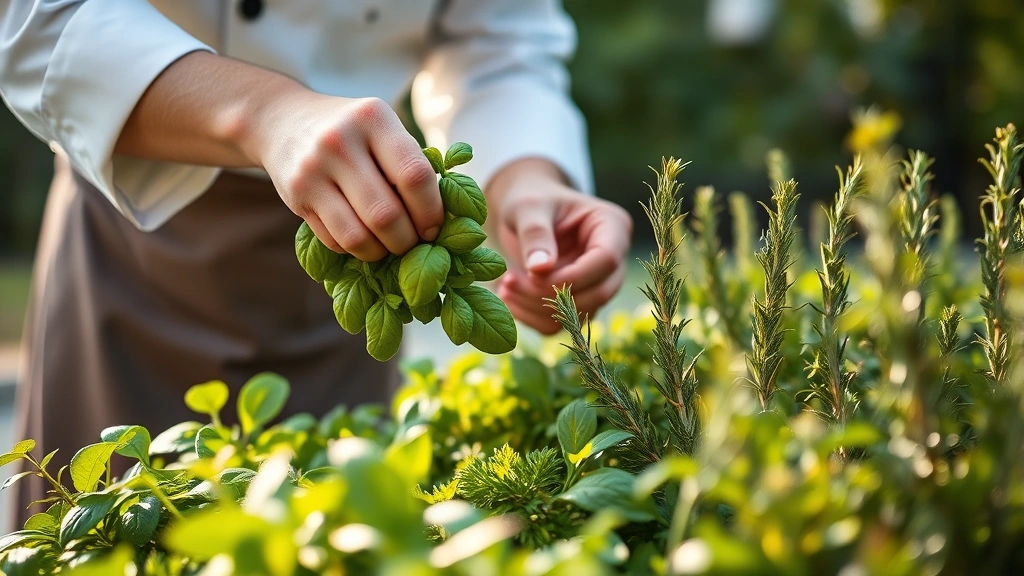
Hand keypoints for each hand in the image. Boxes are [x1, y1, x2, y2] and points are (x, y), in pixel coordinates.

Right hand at [247, 90, 442, 260]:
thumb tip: (453, 217)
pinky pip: (335, 241)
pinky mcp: (296, 197)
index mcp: (374, 119)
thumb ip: (412, 162)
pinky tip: (364, 238)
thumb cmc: (354, 132)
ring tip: (391, 246)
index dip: (431, 212)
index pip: (414, 176)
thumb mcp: (383, 128)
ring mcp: (313, 170)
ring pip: (359, 236)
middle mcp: (339, 142)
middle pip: (387, 215)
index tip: (435, 228)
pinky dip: (356, 249)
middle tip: (415, 244)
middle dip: (408, 241)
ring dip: (383, 252)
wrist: (284, 120)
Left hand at [488, 159, 632, 333]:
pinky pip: (561, 323)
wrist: (523, 210)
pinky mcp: (578, 301)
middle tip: (509, 282)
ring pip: (580, 314)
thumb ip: (535, 234)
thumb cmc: (530, 199)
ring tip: (505, 286)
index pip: (607, 260)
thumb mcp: (528, 207)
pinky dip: (532, 318)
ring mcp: (598, 283)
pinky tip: (509, 297)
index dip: (572, 275)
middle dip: (552, 295)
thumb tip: (541, 270)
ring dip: (538, 309)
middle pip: (599, 292)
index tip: (532, 273)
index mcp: (612, 226)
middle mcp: (614, 258)